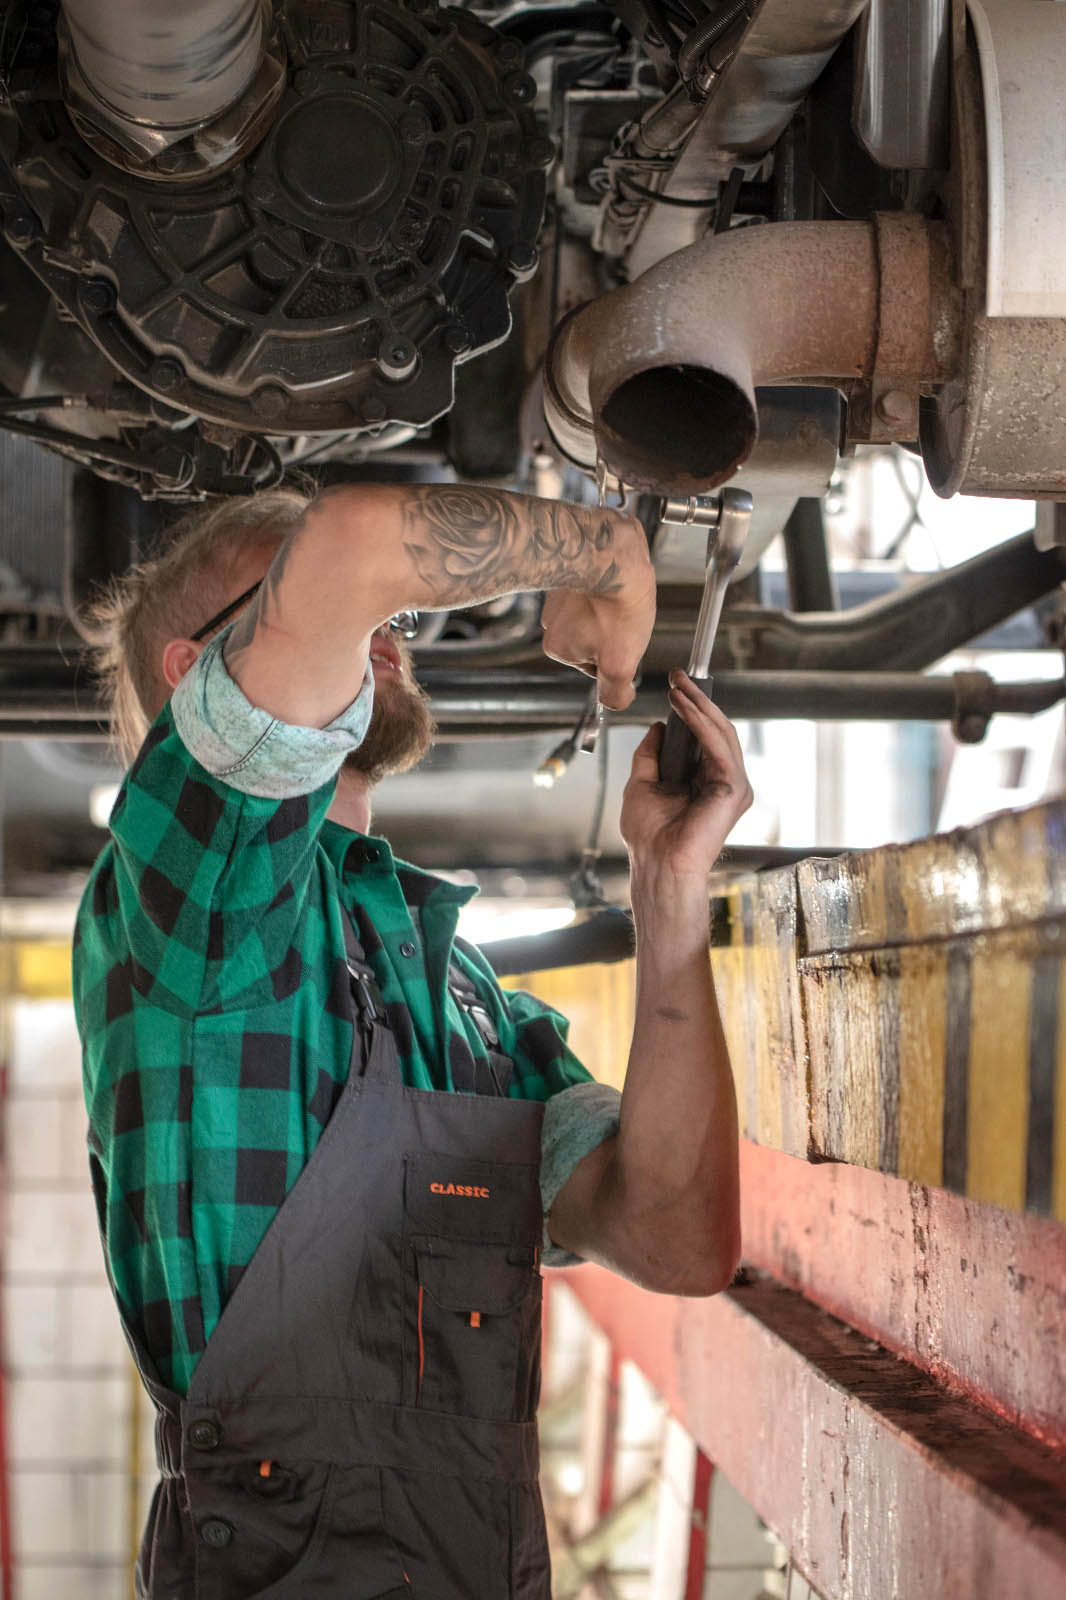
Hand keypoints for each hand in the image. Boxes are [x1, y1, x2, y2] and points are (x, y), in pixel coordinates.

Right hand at [539, 516, 655, 709]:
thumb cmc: (616, 604)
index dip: (616, 655)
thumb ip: (614, 692)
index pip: (594, 665)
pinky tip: (621, 582)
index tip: (624, 640)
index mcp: (559, 646)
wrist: (610, 552)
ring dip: (612, 607)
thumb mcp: (620, 663)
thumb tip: (615, 702)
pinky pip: (594, 587)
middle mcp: (553, 620)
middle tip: (626, 618)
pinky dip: (609, 587)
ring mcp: (560, 594)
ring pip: (595, 612)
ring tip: (626, 598)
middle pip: (594, 638)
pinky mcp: (573, 571)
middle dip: (613, 631)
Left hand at [621, 673, 752, 878]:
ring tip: (679, 687)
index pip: (706, 736)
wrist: (656, 863)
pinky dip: (701, 723)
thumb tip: (658, 726)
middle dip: (698, 699)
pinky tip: (685, 708)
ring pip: (721, 733)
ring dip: (699, 705)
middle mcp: (725, 781)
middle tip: (678, 676)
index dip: (693, 708)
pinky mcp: (733, 789)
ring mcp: (733, 785)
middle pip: (717, 729)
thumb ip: (650, 755)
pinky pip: (718, 746)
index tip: (675, 686)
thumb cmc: (649, 836)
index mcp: (707, 781)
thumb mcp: (642, 783)